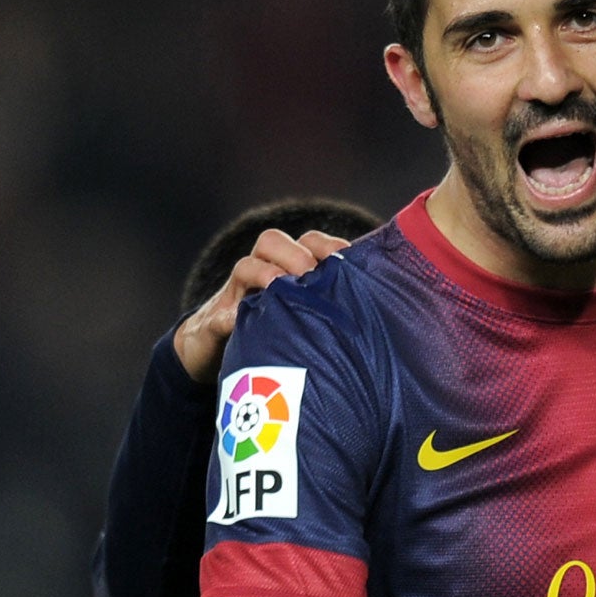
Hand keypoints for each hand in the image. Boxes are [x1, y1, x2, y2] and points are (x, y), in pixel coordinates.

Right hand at [172, 228, 351, 382]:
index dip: (329, 245)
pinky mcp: (213, 323)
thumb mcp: (306, 321)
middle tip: (313, 274)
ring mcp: (234, 295)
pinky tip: (239, 323)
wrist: (215, 355)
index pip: (308, 241)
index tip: (349, 257)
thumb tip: (382, 310)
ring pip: (245, 266)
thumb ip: (333, 309)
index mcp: (287, 269)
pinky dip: (228, 318)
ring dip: (265, 274)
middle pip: (272, 241)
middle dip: (295, 254)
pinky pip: (217, 316)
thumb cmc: (278, 337)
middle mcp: (260, 273)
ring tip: (282, 288)